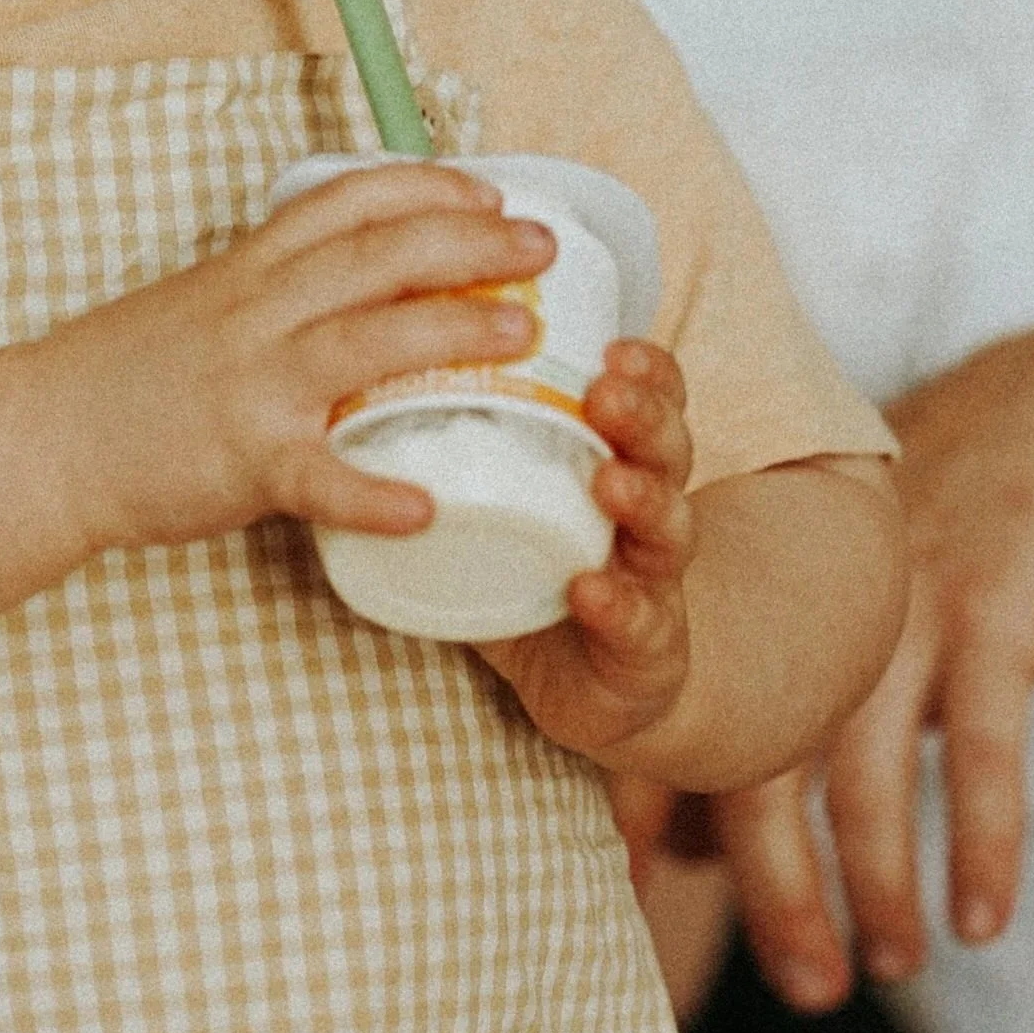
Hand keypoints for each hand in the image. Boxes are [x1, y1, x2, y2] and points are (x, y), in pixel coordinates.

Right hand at [50, 165, 558, 555]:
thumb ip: (273, 294)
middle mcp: (257, 310)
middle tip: (543, 245)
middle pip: (380, 254)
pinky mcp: (242, 459)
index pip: (349, 200)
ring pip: (368, 340)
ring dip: (455, 328)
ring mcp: (252, 383)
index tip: (488, 187)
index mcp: (251, 269)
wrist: (39, 438)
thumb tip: (354, 290)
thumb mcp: (200, 305)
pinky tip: (430, 505)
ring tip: (525, 335)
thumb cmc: (122, 378)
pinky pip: (320, 476)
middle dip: (472, 240)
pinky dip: (377, 491)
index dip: (428, 185)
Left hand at [474, 342, 697, 765]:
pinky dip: (617, 604)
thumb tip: (362, 398)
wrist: (604, 690)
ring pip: (671, 526)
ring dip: (643, 498)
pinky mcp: (648, 647)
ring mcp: (656, 580)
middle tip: (604, 393)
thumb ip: (460, 463)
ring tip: (609, 481)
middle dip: (644, 416)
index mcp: (623, 463)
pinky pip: (640, 621)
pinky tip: (589, 590)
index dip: (643, 370)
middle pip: (668, 449)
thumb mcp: (510, 511)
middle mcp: (651, 512)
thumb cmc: (544, 580)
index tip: (611, 343)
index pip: (649, 399)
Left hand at [714, 324, 1033, 1009]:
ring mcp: (896, 614)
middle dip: (776, 890)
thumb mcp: (844, 580)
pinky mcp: (987, 618)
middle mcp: (808, 609)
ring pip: (868, 781)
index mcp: (761, 599)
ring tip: (890, 970)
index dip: (656, 810)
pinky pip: (980, 753)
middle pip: (767, 770)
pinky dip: (981, 844)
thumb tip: (702, 825)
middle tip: (801, 988)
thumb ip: (788, 682)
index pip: (688, 716)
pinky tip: (980, 920)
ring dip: (877, 888)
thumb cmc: (929, 522)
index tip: (638, 901)